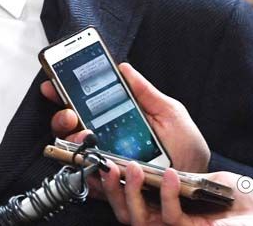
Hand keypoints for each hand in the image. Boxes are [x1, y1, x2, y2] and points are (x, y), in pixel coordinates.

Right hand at [40, 63, 209, 172]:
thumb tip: (124, 68)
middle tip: (69, 112)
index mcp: (117, 119)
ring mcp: (106, 162)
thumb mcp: (170, 114)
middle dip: (62, 116)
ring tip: (85, 135)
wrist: (197, 184)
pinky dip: (86, 170)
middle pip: (71, 127)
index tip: (55, 82)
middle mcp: (106, 140)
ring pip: (73, 151)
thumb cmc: (186, 149)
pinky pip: (88, 179)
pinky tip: (96, 162)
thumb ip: (146, 92)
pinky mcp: (110, 185)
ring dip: (73, 141)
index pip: (84, 104)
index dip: (65, 92)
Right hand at [101, 161, 252, 225]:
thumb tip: (148, 154)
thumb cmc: (238, 197)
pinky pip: (171, 216)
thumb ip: (173, 172)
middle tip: (107, 167)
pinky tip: (169, 174)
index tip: (100, 165)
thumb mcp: (198, 175)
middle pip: (126, 214)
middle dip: (111, 192)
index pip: (129, 201)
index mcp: (164, 207)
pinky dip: (168, 194)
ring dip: (131, 193)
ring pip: (140, 220)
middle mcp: (166, 220)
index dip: (109, 188)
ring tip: (131, 166)